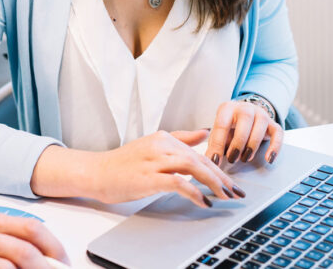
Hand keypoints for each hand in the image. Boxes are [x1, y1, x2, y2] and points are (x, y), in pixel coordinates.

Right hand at [90, 130, 244, 207]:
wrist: (96, 172)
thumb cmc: (123, 164)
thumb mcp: (152, 146)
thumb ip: (180, 138)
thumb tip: (206, 132)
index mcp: (164, 137)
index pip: (198, 153)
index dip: (218, 169)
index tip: (232, 183)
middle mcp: (161, 145)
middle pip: (200, 159)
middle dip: (222, 177)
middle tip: (236, 192)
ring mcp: (154, 160)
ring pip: (193, 167)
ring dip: (213, 183)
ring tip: (225, 196)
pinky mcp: (148, 176)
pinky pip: (178, 182)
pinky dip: (194, 192)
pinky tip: (203, 201)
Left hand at [205, 99, 283, 166]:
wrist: (246, 115)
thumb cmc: (229, 127)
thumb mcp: (219, 133)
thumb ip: (214, 145)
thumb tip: (209, 161)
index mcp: (227, 108)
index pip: (222, 124)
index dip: (218, 144)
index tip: (215, 161)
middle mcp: (245, 108)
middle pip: (244, 121)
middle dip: (238, 143)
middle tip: (233, 159)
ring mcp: (261, 114)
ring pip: (260, 126)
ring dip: (252, 145)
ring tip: (245, 158)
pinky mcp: (273, 123)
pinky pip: (277, 133)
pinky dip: (275, 147)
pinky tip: (268, 159)